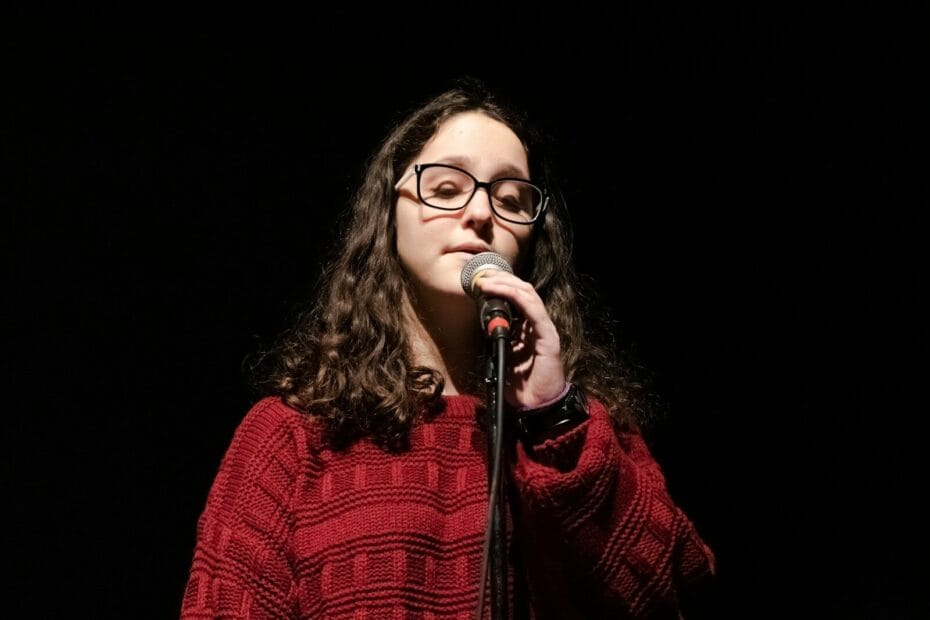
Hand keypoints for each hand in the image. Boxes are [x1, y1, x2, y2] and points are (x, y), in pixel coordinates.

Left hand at [474, 270, 565, 408]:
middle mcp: (537, 323)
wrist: (535, 405)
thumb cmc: (520, 383)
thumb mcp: (502, 354)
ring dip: (506, 285)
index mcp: (526, 326)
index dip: (500, 285)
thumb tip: (483, 320)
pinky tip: (504, 292)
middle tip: (481, 275)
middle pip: (522, 290)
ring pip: (528, 295)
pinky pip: (535, 311)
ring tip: (487, 282)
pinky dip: (518, 298)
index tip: (480, 280)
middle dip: (501, 279)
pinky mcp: (548, 338)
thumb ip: (497, 336)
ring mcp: (544, 329)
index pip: (516, 296)